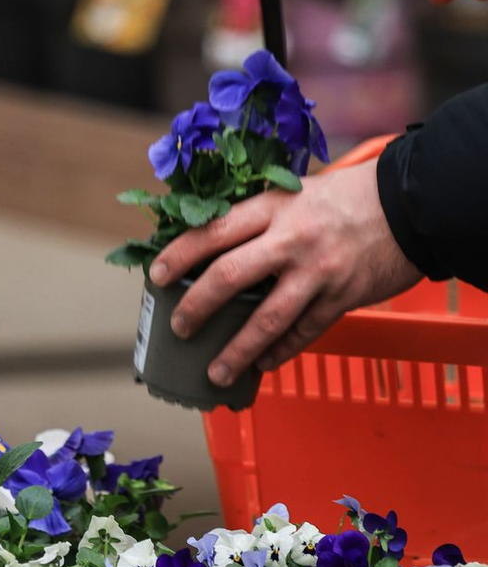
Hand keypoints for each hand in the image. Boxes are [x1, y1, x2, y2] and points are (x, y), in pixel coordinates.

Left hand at [148, 159, 421, 384]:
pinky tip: (262, 365)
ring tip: (215, 372)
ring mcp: (317, 272)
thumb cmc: (342, 197)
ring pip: (268, 319)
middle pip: (230, 276)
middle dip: (196, 307)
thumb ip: (255, 220)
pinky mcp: (343, 297)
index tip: (156, 276)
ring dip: (237, 350)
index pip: (213, 231)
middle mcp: (290, 239)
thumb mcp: (292, 194)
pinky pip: (304, 332)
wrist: (410, 204)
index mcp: (271, 208)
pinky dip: (281, 351)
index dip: (179, 255)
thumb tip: (205, 249)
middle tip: (178, 328)